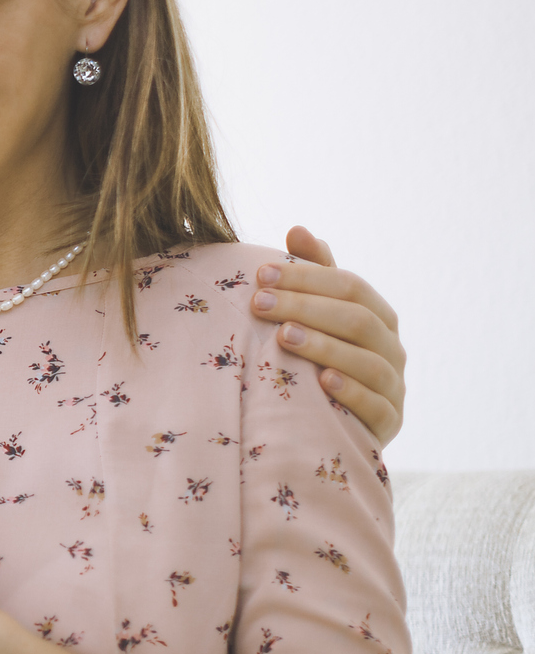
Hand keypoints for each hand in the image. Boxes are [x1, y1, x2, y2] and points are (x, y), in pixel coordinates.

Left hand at [253, 228, 405, 444]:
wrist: (331, 424)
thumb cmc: (319, 357)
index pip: (349, 286)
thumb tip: (298, 229)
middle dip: (306, 307)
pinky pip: (376, 406)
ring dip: (324, 347)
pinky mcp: (389, 422)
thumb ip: (313, 274)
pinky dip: (351, 392)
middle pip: (357, 320)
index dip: (306, 277)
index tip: (260, 274)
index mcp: (378, 316)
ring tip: (284, 336)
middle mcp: (392, 348)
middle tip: (259, 303)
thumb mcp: (317, 314)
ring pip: (367, 362)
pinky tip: (323, 382)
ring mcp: (394, 386)